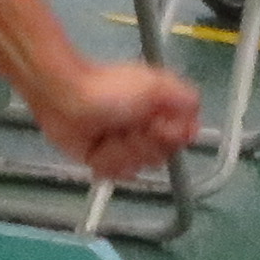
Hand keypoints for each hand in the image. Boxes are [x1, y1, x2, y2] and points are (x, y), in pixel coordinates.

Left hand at [29, 51, 205, 183]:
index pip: (181, 139)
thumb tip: (195, 125)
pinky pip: (115, 174)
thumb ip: (185, 100)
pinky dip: (106, 161)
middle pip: (160, 157)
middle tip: (127, 127)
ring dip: (122, 152)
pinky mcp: (103, 161)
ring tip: (108, 135)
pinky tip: (98, 148)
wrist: (64, 98)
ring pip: (138, 168)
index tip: (157, 126)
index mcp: (162, 113)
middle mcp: (146, 132)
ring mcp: (125, 148)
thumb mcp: (156, 85)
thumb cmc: (110, 88)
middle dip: (143, 144)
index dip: (170, 136)